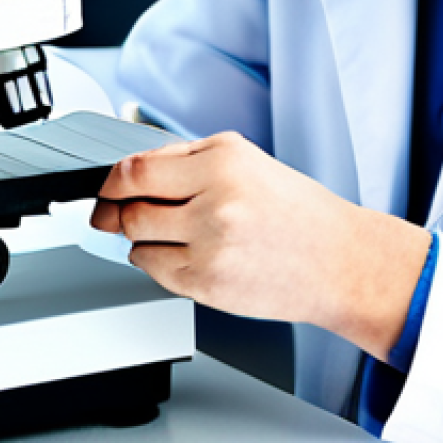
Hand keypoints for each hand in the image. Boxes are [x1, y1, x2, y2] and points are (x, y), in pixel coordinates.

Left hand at [90, 131, 431, 361]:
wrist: (339, 261)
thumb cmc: (297, 210)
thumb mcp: (246, 159)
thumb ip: (186, 157)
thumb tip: (133, 168)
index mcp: (222, 161)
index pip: (136, 170)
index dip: (109, 181)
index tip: (104, 186)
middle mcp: (214, 202)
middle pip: (130, 208)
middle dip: (119, 210)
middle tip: (122, 210)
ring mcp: (210, 247)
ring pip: (138, 241)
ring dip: (138, 236)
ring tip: (167, 229)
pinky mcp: (208, 285)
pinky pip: (155, 271)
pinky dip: (155, 260)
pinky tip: (180, 251)